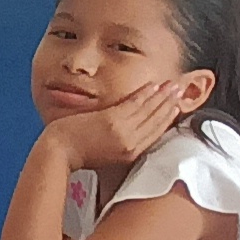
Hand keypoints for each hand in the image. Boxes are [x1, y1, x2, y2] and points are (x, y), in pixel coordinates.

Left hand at [44, 78, 190, 173]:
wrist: (59, 151)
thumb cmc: (78, 152)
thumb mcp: (107, 154)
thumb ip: (122, 143)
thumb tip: (132, 131)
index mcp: (131, 154)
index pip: (156, 133)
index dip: (168, 118)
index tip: (176, 106)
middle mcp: (131, 143)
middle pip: (157, 120)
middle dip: (171, 104)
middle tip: (181, 91)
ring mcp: (122, 131)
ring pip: (150, 110)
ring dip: (163, 96)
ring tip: (173, 85)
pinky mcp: (112, 120)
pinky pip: (135, 103)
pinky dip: (146, 94)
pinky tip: (154, 86)